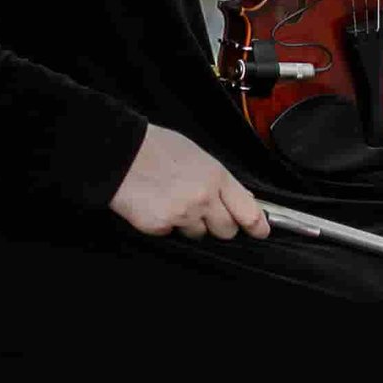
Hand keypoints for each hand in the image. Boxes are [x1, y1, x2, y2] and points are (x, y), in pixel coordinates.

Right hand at [109, 125, 269, 238]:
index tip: (261, 230)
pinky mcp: (161, 227)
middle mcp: (203, 198)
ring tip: (174, 200)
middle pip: (226, 230)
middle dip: (219, 224)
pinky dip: (167, 223)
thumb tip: (242, 197)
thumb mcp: (197, 154)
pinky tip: (158, 204)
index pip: (248, 211)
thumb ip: (220, 179)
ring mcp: (182, 215)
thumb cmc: (156, 148)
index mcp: (216, 177)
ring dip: (191, 224)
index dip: (257, 225)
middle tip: (204, 209)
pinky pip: (172, 233)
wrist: (120, 154)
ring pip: (198, 234)